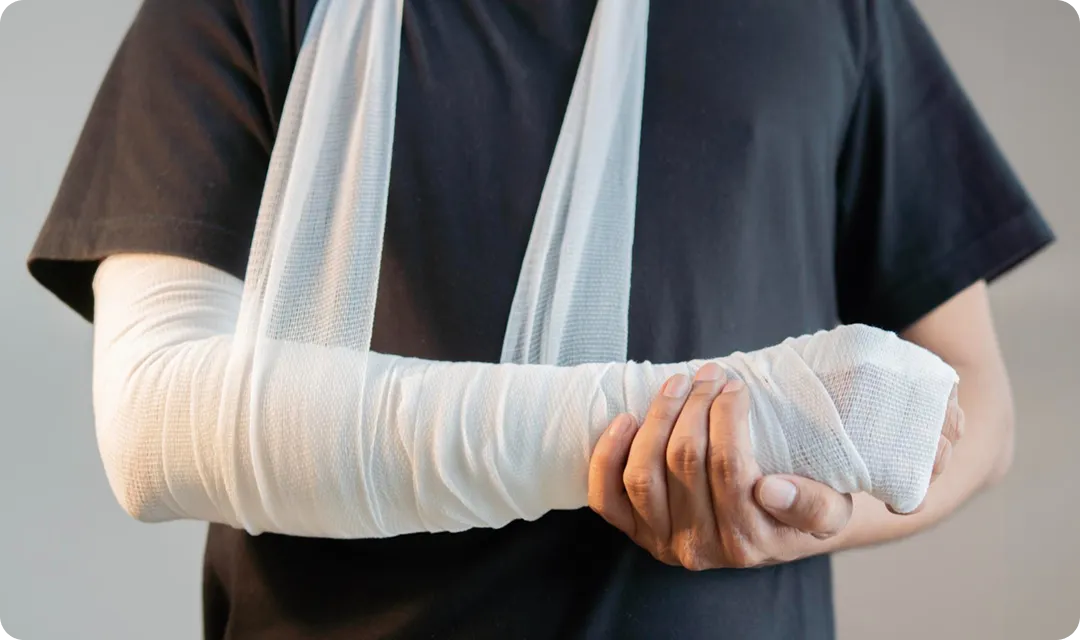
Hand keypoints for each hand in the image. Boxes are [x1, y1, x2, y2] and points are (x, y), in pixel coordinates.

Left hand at [587, 363, 853, 569]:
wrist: (775, 533)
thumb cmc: (803, 507)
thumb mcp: (832, 509)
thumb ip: (813, 506)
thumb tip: (770, 489)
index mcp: (748, 542)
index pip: (729, 468)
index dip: (727, 416)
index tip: (736, 385)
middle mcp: (700, 548)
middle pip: (683, 462)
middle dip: (695, 405)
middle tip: (709, 374)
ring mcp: (661, 542)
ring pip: (643, 475)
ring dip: (657, 418)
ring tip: (678, 384)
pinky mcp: (634, 532)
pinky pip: (607, 497)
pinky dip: (608, 456)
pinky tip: (626, 419)